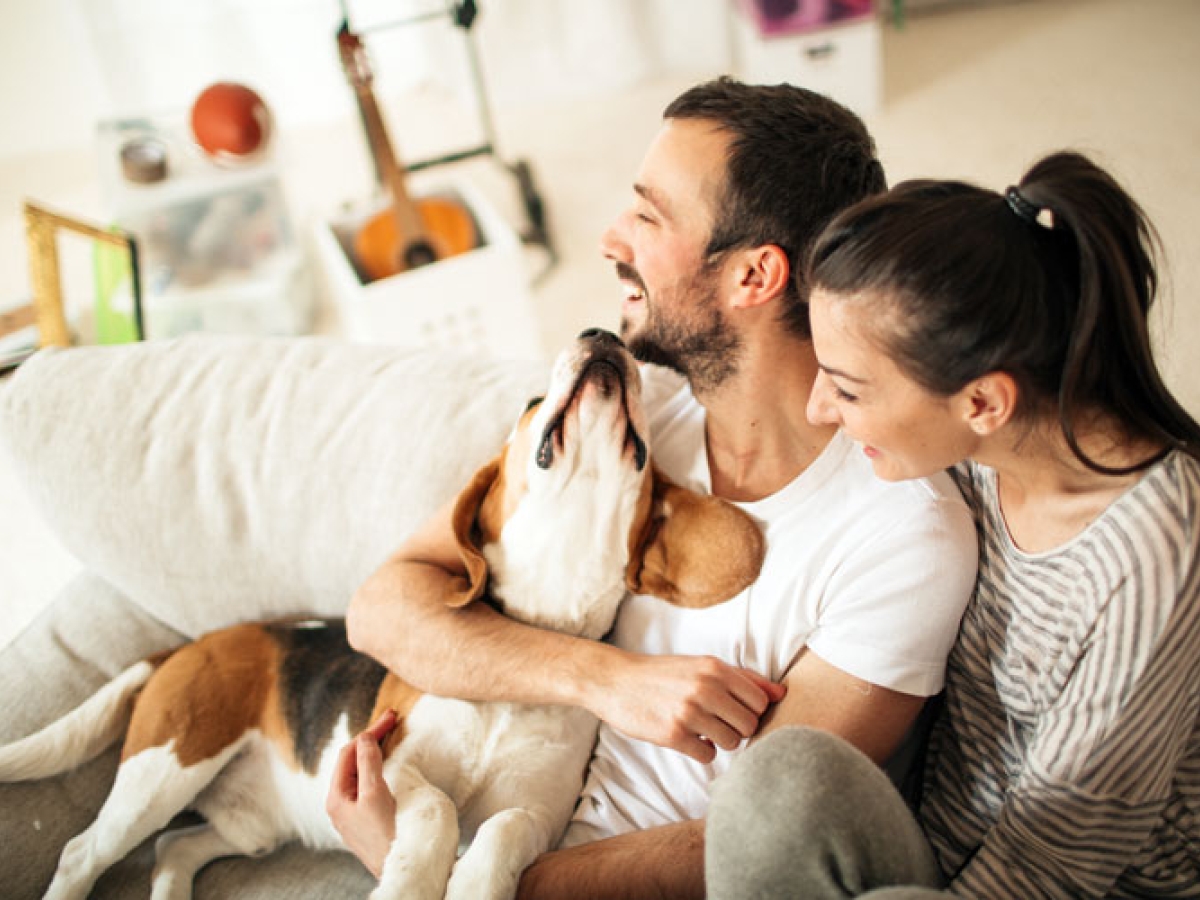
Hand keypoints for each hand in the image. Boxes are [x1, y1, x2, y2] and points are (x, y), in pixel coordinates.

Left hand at [326, 709, 399, 877]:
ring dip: (374, 752)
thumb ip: (368, 763)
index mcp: (336, 798)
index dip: (369, 732)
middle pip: (352, 761)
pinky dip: (378, 767)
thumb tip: (365, 738)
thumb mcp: (375, 794)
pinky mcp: (365, 818)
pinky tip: (388, 763)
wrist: (401, 869)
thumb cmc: (386, 835)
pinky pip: (368, 784)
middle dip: (370, 739)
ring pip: (360, 772)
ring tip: (389, 736)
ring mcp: (352, 812)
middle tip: (391, 720)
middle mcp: (340, 804)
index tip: (390, 718)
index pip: (349, 753)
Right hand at [593, 652, 785, 763]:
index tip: (732, 710)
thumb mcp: (702, 666)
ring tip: (701, 729)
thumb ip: (743, 679)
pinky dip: (701, 751)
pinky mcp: (673, 734)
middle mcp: (705, 688)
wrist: (615, 681)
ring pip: (732, 743)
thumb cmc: (664, 674)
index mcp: (716, 668)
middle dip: (737, 728)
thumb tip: (781, 693)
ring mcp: (689, 712)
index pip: (760, 702)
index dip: (750, 711)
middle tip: (716, 722)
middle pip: (750, 725)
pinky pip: (708, 756)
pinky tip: (687, 738)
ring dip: (720, 741)